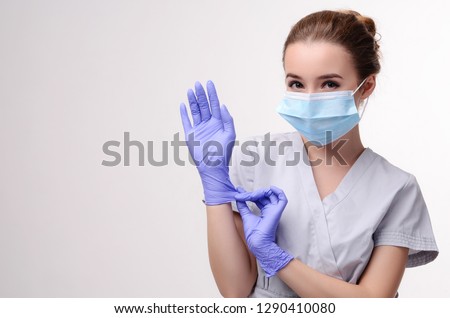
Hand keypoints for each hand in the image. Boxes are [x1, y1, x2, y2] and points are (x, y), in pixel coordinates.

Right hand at [180, 80, 236, 204]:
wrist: (212, 166)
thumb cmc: (223, 152)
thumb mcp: (230, 134)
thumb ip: (228, 119)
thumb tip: (222, 105)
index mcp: (218, 122)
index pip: (214, 104)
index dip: (212, 94)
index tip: (209, 83)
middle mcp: (208, 124)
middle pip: (203, 105)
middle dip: (201, 95)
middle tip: (198, 84)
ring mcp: (199, 128)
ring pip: (195, 111)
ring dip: (192, 100)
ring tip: (190, 90)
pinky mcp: (190, 134)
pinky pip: (186, 121)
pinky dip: (184, 113)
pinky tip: (183, 104)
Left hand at [235, 186, 293, 276]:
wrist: (257, 241)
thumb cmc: (253, 233)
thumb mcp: (246, 215)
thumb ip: (243, 206)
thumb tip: (238, 196)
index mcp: (264, 212)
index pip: (258, 199)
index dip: (250, 194)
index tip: (239, 190)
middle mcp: (270, 210)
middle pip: (264, 196)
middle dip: (253, 193)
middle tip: (243, 195)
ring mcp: (274, 210)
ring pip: (271, 195)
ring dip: (262, 191)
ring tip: (252, 194)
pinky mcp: (278, 211)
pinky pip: (283, 199)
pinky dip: (278, 192)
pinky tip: (270, 188)